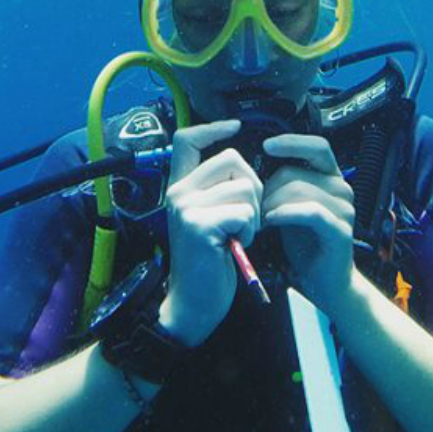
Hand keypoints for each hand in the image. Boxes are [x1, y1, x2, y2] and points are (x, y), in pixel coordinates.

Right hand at [157, 119, 261, 347]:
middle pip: (233, 159)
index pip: (187, 139)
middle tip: (245, 218)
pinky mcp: (200, 225)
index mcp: (179, 187)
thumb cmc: (208, 263)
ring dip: (254, 214)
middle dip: (253, 187)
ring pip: (245, 186)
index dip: (213, 127)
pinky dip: (250, 230)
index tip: (236, 126)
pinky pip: (245, 211)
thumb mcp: (206, 219)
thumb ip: (216, 191)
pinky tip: (237, 246)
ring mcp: (187, 207)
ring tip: (239, 235)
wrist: (193, 304)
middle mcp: (178, 192)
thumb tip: (243, 165)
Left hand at [261, 134, 356, 312]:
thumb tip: (256, 169)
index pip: (317, 146)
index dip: (292, 142)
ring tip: (262, 220)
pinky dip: (286, 213)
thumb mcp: (292, 208)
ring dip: (273, 204)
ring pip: (299, 190)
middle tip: (256, 209)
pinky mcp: (340, 229)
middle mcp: (342, 189)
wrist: (326, 281)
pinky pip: (309, 211)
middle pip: (296, 172)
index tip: (266, 146)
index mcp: (332, 178)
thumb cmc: (306, 243)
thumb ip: (284, 186)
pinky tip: (272, 221)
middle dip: (268, 189)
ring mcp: (344, 208)